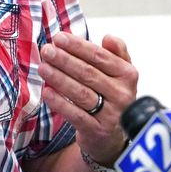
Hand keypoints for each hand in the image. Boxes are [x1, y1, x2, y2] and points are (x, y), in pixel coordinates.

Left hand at [38, 32, 137, 163]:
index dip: (78, 46)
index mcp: (127, 75)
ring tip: (43, 68)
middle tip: (46, 51)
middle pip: (89, 73)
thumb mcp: (118, 73)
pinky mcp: (97, 131)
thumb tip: (109, 38)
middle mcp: (122, 95)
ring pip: (81, 93)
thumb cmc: (110, 95)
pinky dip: (60, 103)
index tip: (58, 38)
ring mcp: (111, 115)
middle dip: (65, 60)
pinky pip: (75, 115)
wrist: (112, 134)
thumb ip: (116, 52)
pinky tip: (47, 92)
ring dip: (59, 79)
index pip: (100, 57)